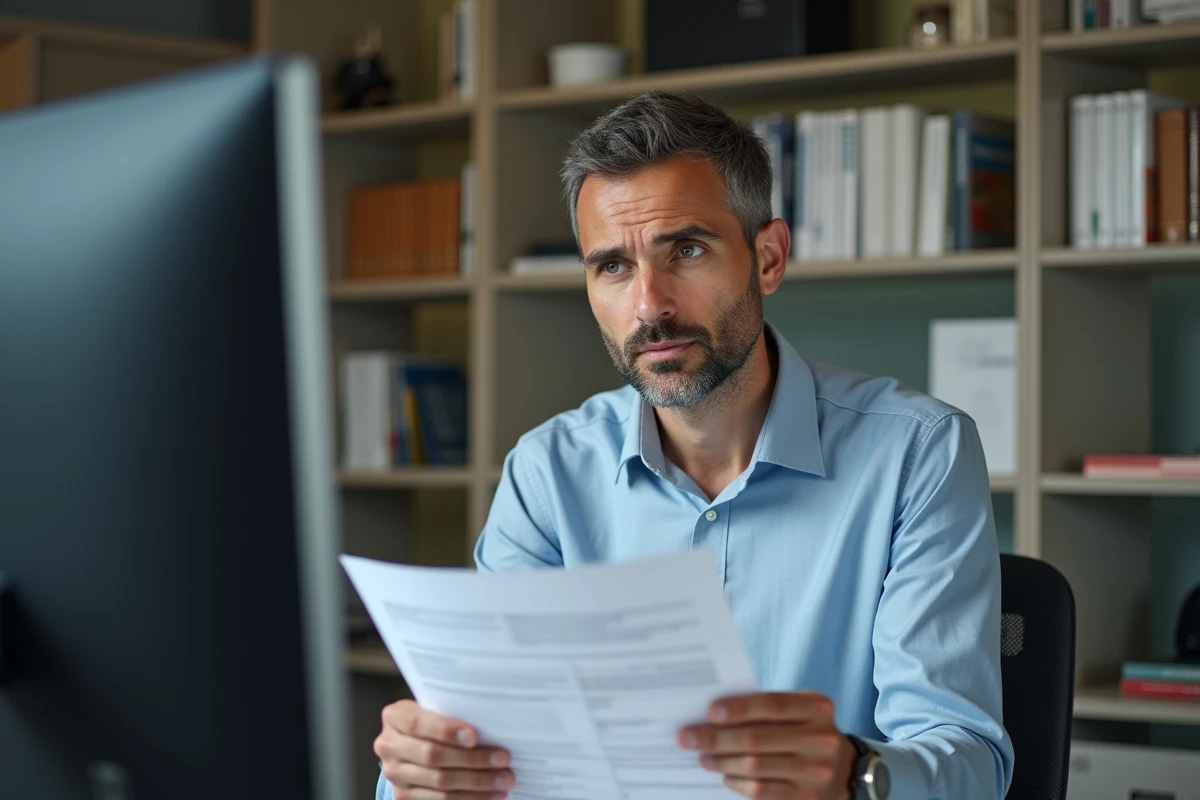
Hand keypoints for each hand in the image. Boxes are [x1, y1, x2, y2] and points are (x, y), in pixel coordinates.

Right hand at [375, 699, 514, 799]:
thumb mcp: (434, 707)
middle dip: (473, 760)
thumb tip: (492, 721)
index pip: (418, 724)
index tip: (475, 736)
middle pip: (432, 756)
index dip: (447, 731)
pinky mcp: (403, 797)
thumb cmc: (432, 720)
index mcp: (394, 717)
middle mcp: (388, 746)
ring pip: (439, 783)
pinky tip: (489, 795)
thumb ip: (451, 711)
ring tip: (504, 780)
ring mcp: (394, 775)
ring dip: (476, 783)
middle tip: (503, 759)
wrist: (412, 743)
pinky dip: (468, 799)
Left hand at [678, 692, 856, 799]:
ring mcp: (816, 772)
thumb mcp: (799, 710)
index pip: (772, 705)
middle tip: (688, 737)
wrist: (843, 769)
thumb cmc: (805, 731)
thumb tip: (714, 714)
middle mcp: (821, 739)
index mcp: (817, 708)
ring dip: (722, 762)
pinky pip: (762, 790)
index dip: (739, 708)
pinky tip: (725, 776)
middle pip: (757, 738)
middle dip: (716, 738)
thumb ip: (767, 708)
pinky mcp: (807, 797)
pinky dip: (738, 783)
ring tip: (702, 757)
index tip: (709, 712)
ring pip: (756, 766)